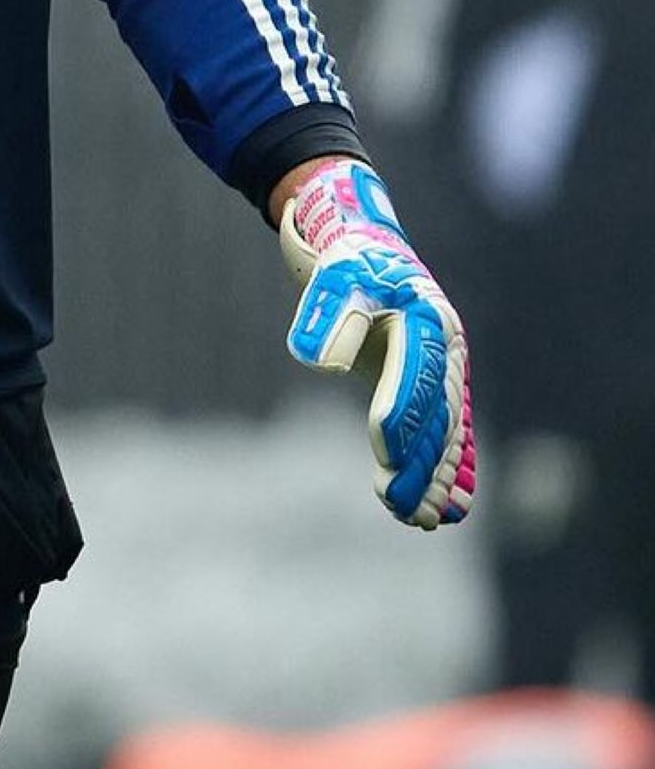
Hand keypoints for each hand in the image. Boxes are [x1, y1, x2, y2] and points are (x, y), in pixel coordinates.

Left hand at [280, 158, 475, 528]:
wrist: (370, 248)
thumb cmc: (349, 262)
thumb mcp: (335, 277)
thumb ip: (328, 315)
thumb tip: (319, 359)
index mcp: (427, 320)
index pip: (414, 378)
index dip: (399, 418)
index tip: (385, 457)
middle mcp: (446, 350)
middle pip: (436, 415)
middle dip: (421, 464)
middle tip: (400, 507)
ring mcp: (446, 370)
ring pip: (446, 433)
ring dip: (436, 477)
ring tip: (421, 519)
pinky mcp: (437, 386)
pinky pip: (449, 434)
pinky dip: (448, 470)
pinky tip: (446, 509)